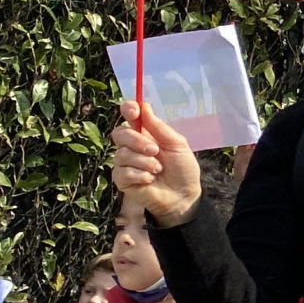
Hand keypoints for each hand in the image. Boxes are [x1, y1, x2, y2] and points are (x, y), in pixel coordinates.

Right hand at [110, 99, 202, 223]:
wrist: (184, 196)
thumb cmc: (182, 169)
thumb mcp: (177, 144)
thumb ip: (160, 127)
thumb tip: (144, 107)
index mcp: (146, 133)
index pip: (130, 115)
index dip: (128, 109)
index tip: (133, 111)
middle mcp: (132, 146)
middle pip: (120, 133)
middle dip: (137, 141)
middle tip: (155, 150)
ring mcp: (125, 163)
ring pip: (121, 154)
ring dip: (144, 162)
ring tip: (159, 169)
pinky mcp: (122, 179)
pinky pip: (122, 172)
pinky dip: (139, 175)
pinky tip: (150, 180)